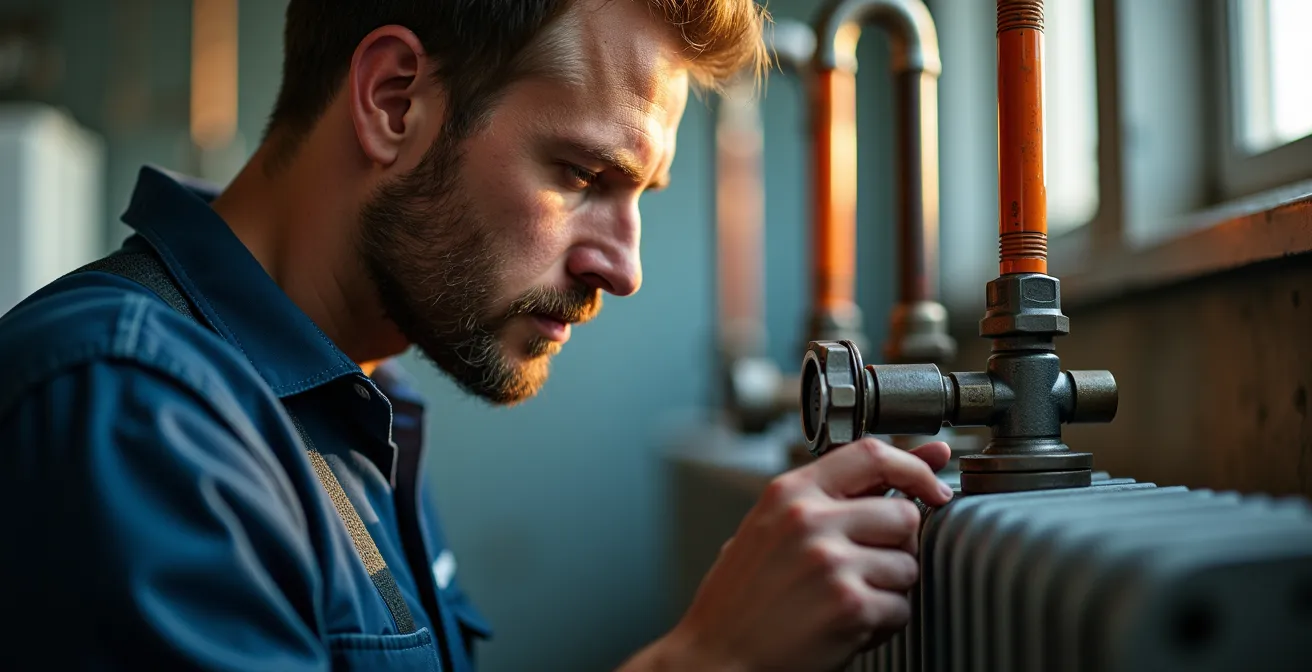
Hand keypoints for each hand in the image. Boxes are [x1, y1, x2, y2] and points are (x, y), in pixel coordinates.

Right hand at [664, 438, 953, 671]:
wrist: (716, 658)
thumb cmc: (741, 599)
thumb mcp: (772, 529)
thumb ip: (834, 496)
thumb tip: (923, 461)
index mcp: (789, 493)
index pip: (872, 454)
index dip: (915, 467)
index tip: (933, 485)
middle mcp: (809, 520)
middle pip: (903, 515)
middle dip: (895, 546)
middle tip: (860, 569)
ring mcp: (830, 563)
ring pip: (908, 565)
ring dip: (888, 588)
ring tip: (842, 600)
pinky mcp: (849, 606)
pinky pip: (901, 609)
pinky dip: (881, 624)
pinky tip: (843, 626)